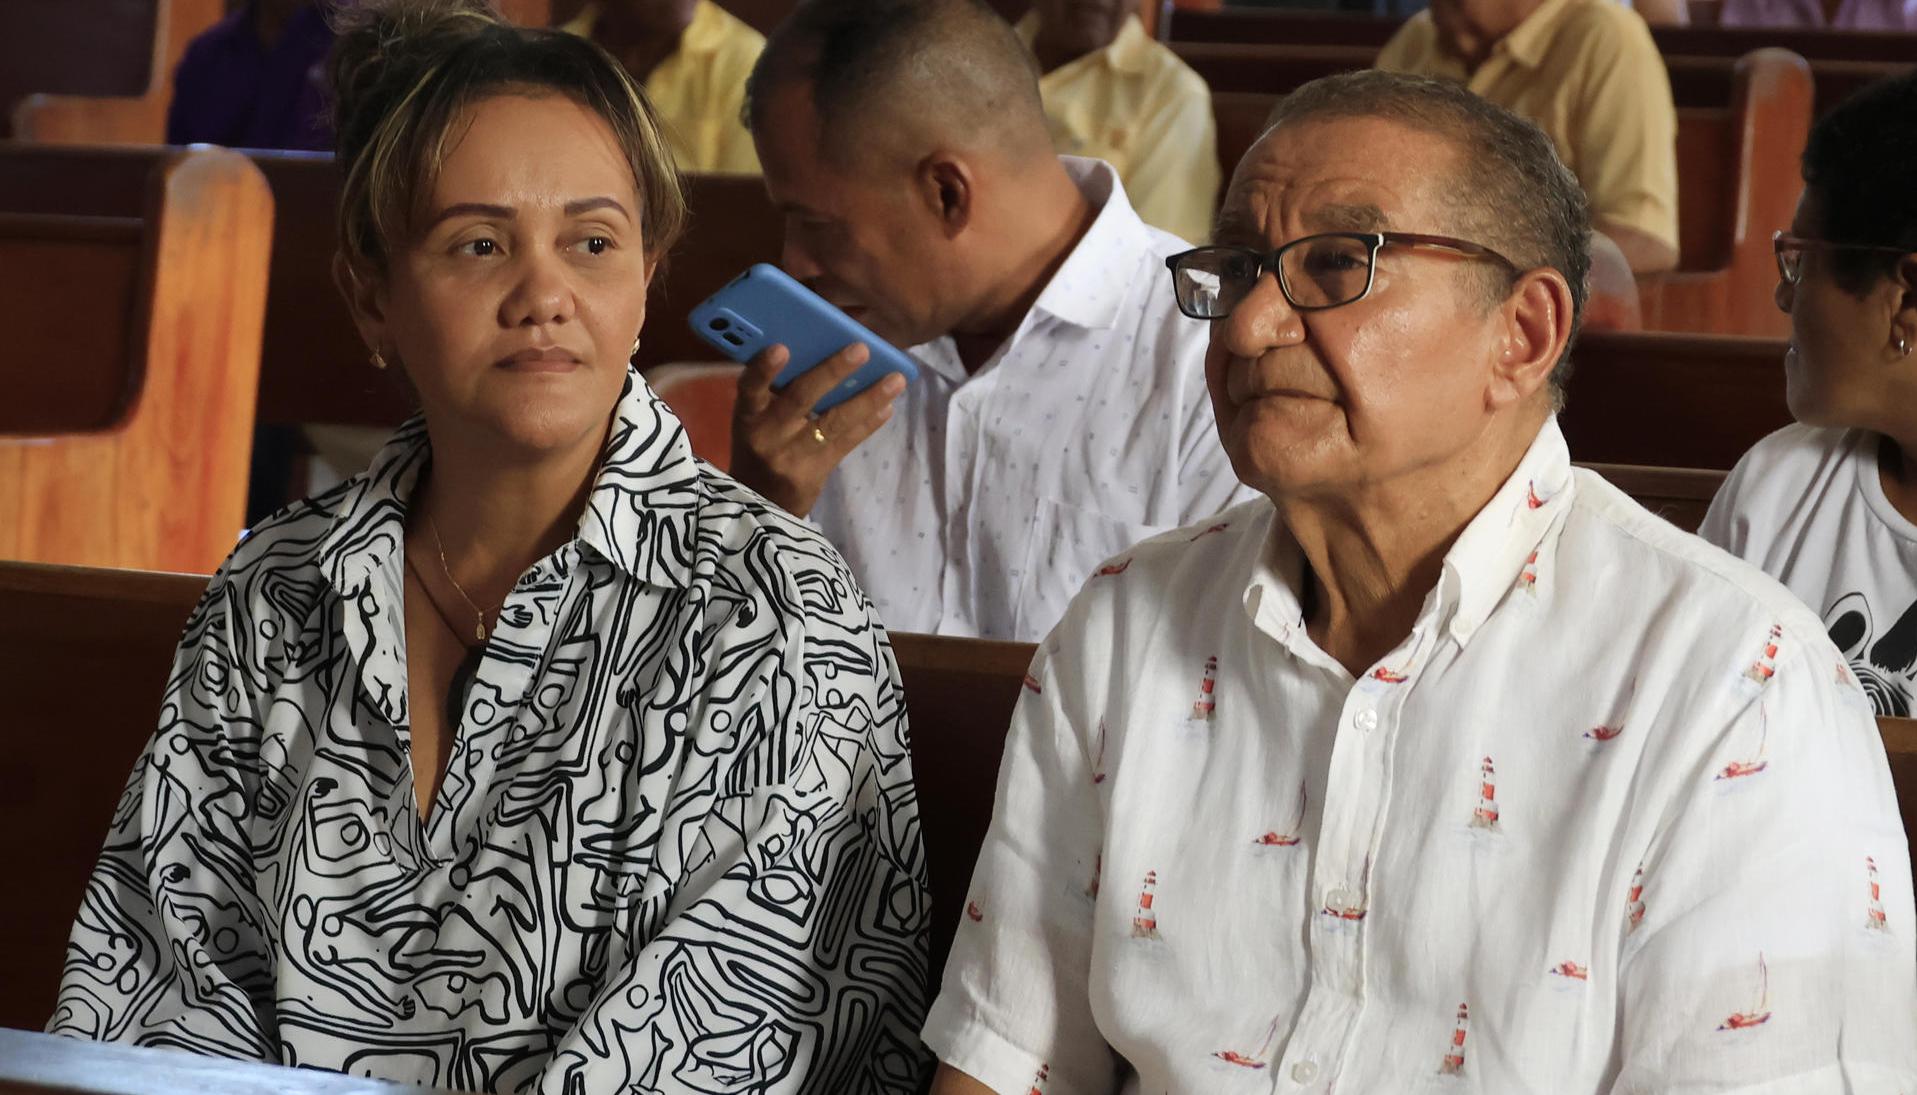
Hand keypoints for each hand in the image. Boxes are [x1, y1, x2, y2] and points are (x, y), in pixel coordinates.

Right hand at [730, 342, 905, 516]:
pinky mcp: (814, 472)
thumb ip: (776, 390)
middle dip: (832, 371)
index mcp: (748, 413)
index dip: (763, 369)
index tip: (781, 347)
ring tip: (895, 379)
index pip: (749, 387)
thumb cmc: (760, 443)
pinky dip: (868, 423)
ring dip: (867, 398)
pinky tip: (887, 407)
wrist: (760, 500)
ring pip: (833, 421)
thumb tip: (820, 348)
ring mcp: (792, 455)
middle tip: (862, 349)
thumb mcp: (754, 418)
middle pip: (800, 398)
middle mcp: (766, 434)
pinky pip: (845, 443)